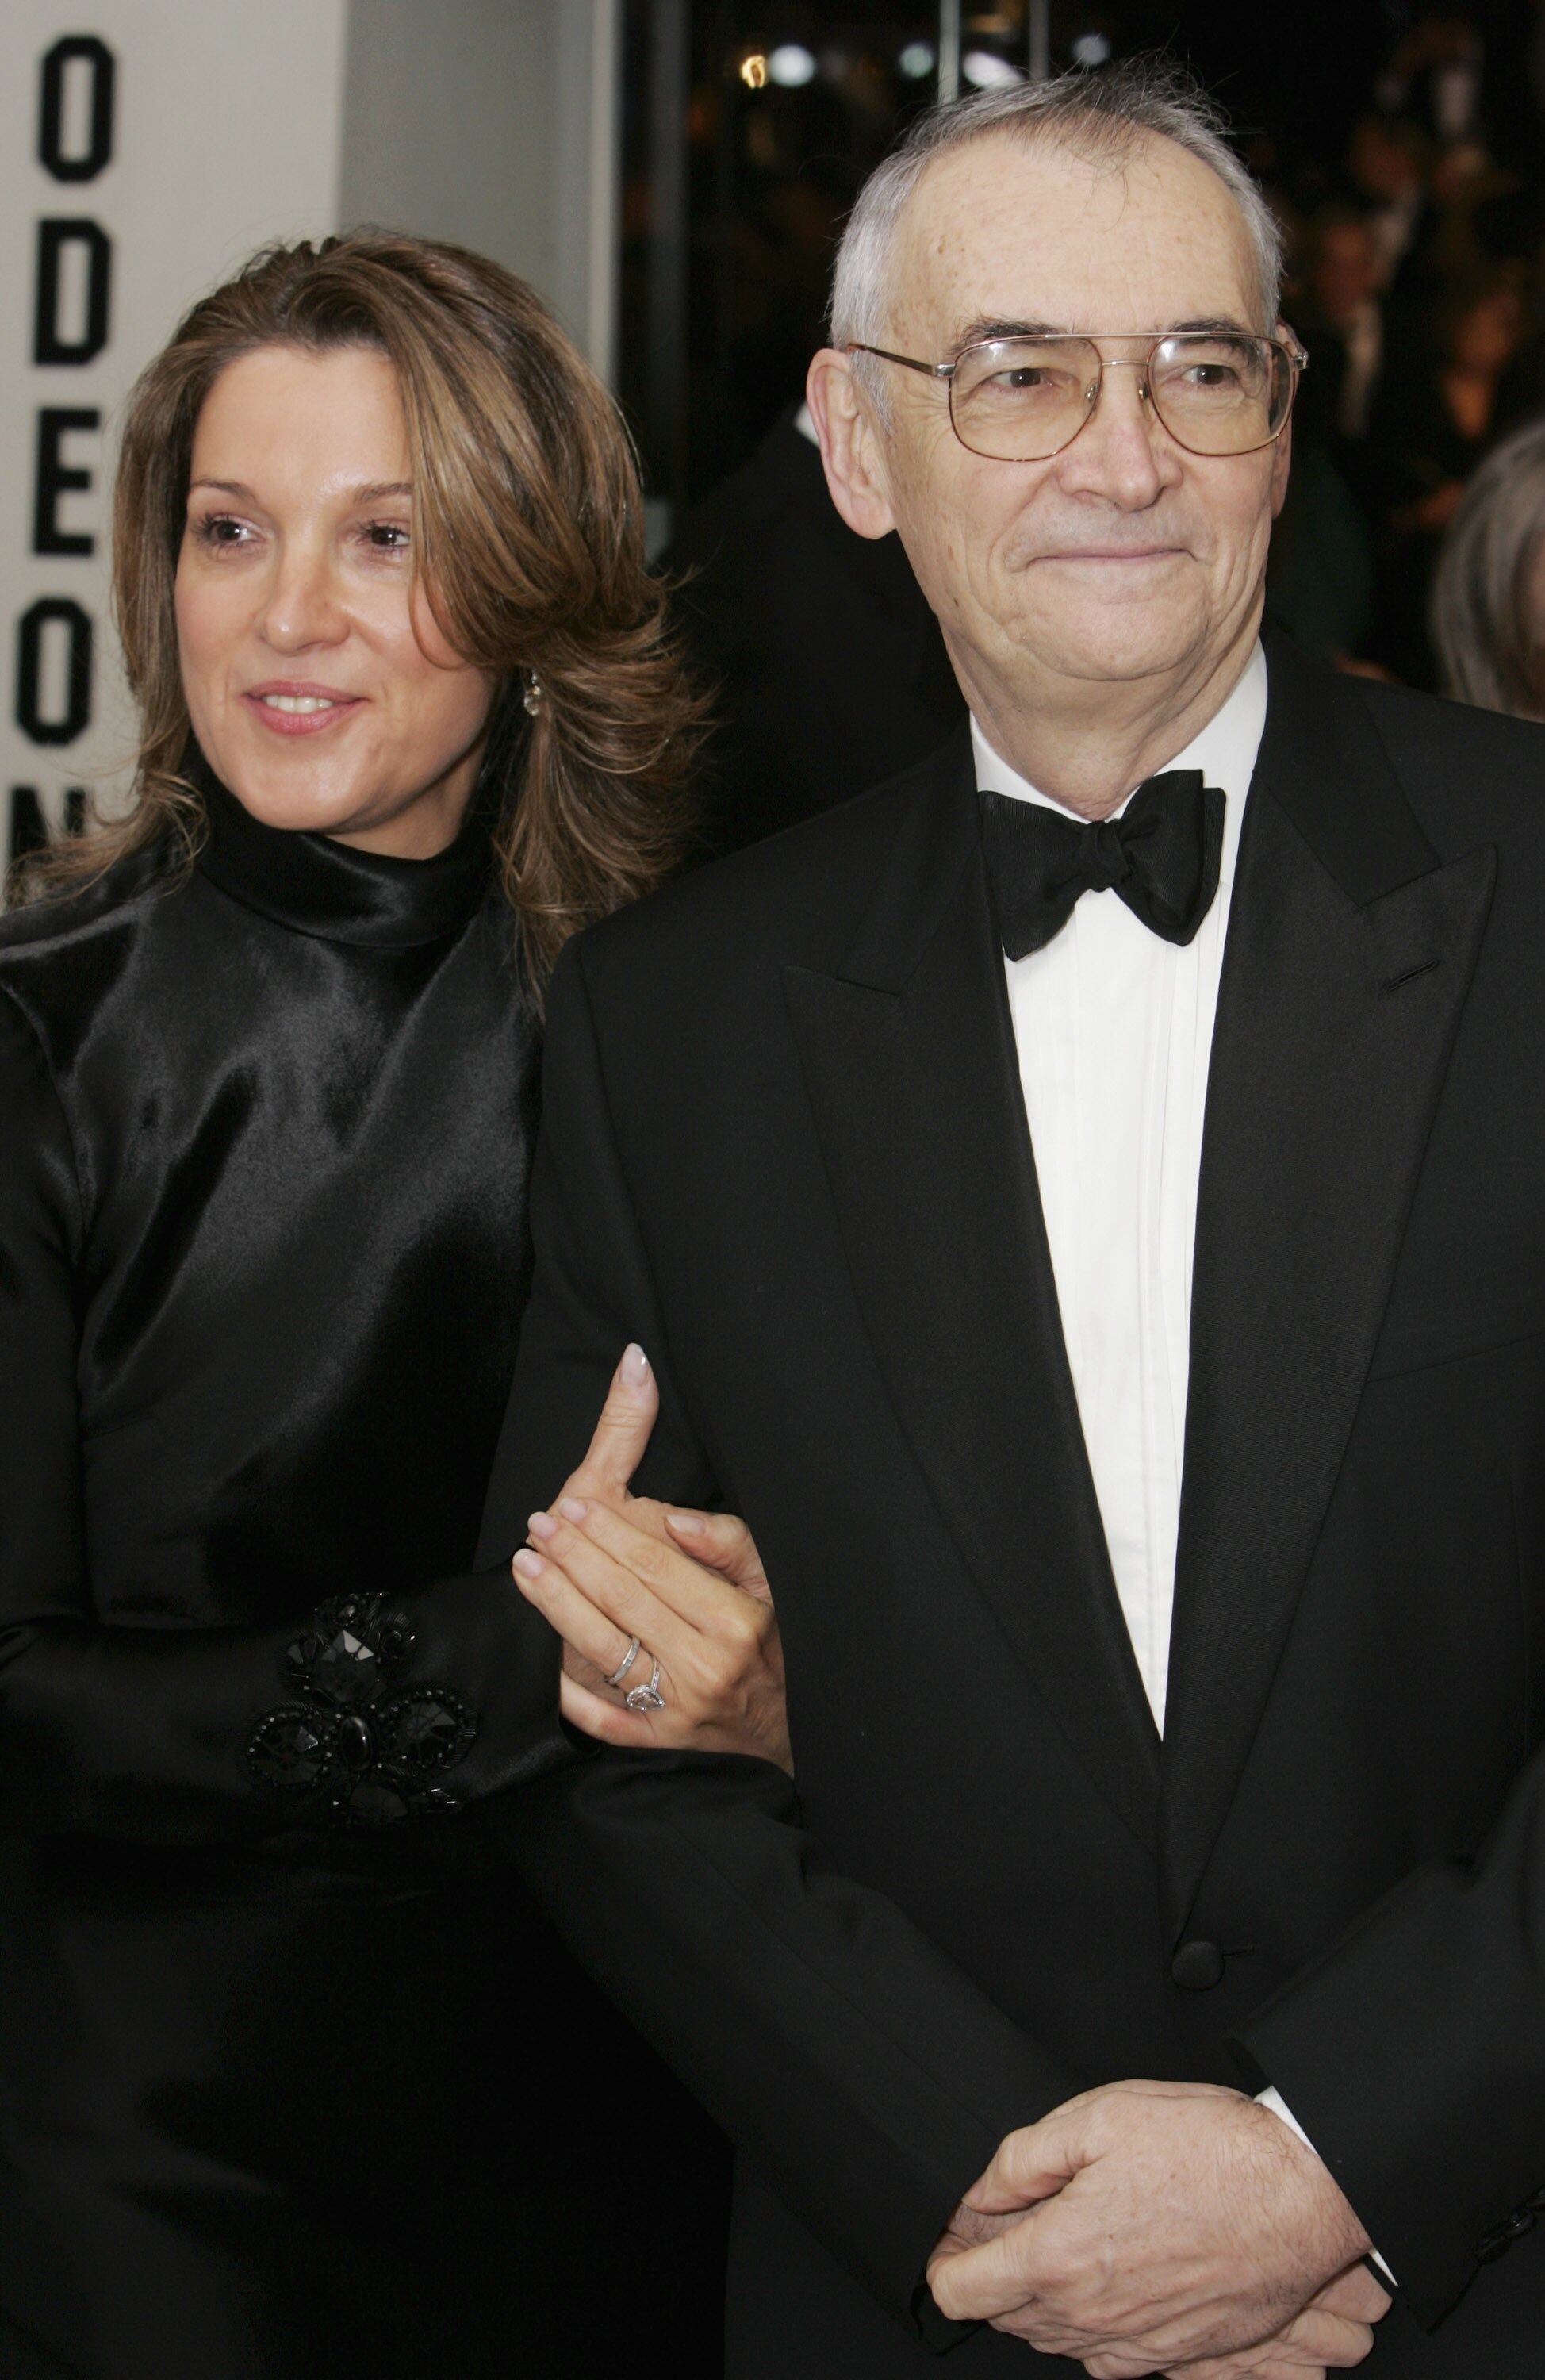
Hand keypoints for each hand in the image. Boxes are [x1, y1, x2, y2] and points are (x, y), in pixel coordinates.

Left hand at [512, 1345, 790, 1771]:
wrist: (788, 1726)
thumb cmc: (774, 1645)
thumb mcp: (771, 1584)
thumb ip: (730, 1542)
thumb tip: (676, 1520)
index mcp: (733, 1620)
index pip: (654, 1565)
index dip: (608, 1532)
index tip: (574, 1508)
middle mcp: (704, 1664)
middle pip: (621, 1600)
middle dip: (573, 1557)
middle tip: (539, 1526)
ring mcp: (678, 1706)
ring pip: (604, 1648)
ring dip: (557, 1604)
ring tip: (526, 1568)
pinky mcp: (660, 1739)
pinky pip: (604, 1718)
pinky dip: (571, 1693)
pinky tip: (544, 1660)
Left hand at [926, 2081, 1384, 2376]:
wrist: (1304, 2193)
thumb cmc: (1212, 2150)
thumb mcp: (1098, 2118)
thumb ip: (1022, 2160)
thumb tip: (981, 2192)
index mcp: (1059, 2257)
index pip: (962, 2292)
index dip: (945, 2260)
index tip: (953, 2237)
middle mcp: (1092, 2313)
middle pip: (1004, 2317)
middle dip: (993, 2272)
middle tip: (1011, 2222)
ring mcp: (1137, 2341)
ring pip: (1054, 2339)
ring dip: (1041, 2299)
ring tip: (1064, 2238)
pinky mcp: (1177, 2354)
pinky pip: (1107, 2357)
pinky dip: (1090, 2324)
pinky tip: (1107, 2277)